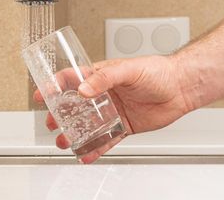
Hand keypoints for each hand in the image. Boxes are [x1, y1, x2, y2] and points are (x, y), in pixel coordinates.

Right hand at [34, 55, 199, 163]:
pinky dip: (95, 147)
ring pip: (88, 124)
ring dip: (74, 133)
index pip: (72, 79)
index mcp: (101, 76)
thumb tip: (83, 89)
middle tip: (52, 122)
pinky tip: (86, 154)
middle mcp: (104, 94)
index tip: (42, 94)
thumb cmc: (157, 71)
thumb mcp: (128, 69)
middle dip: (60, 114)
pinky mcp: (123, 126)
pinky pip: (106, 139)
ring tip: (64, 141)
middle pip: (75, 105)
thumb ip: (104, 78)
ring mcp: (112, 111)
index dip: (55, 85)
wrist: (180, 87)